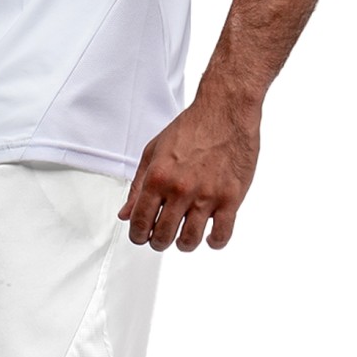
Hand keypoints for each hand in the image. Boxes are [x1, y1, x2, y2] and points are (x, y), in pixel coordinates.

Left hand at [118, 95, 260, 249]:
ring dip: (183, 244)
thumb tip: (126, 213)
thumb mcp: (154, 151)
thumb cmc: (191, 127)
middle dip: (157, 242)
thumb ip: (138, 185)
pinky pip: (222, 234)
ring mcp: (207, 195)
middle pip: (163, 235)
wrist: (225, 111)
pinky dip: (213, 242)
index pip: (140, 221)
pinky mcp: (231, 198)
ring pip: (190, 240)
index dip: (137, 235)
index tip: (141, 236)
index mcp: (158, 177)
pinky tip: (209, 237)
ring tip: (183, 239)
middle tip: (160, 239)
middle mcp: (180, 189)